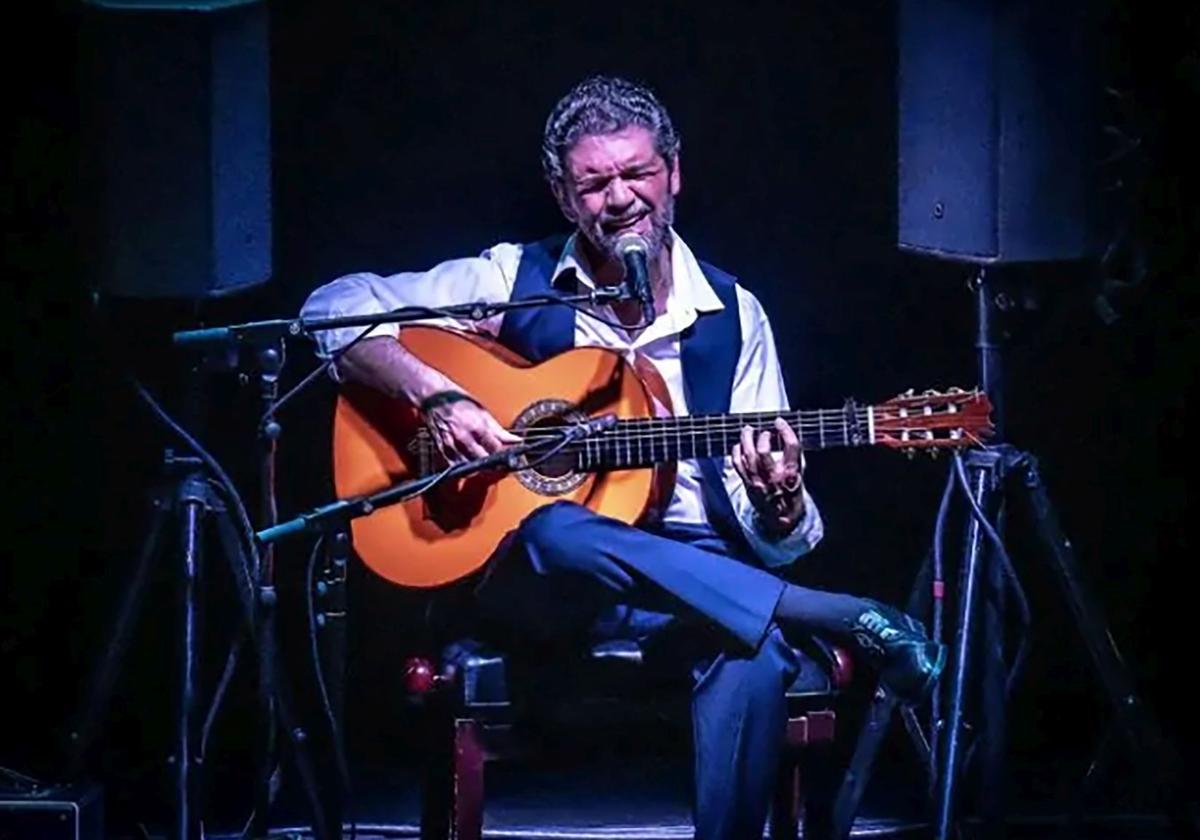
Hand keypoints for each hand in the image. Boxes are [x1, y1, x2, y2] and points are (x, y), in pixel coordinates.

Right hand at [421, 392, 520, 462]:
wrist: (434, 397)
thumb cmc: (458, 402)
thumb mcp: (483, 413)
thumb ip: (499, 431)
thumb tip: (515, 440)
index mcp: (478, 427)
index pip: (496, 450)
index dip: (505, 456)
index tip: (510, 458)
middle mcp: (464, 438)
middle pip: (483, 461)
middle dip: (493, 465)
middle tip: (499, 464)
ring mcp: (452, 445)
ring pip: (469, 467)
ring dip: (479, 468)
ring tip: (484, 464)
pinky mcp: (442, 450)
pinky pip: (455, 466)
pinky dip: (464, 467)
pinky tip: (469, 463)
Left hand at [732, 417, 805, 536]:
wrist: (781, 518)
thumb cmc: (791, 493)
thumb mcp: (800, 475)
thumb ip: (793, 457)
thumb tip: (783, 434)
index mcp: (792, 473)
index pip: (791, 446)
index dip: (785, 430)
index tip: (779, 421)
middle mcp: (774, 477)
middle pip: (764, 451)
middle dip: (762, 437)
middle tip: (763, 431)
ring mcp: (759, 481)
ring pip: (748, 456)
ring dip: (746, 439)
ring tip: (747, 430)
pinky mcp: (748, 484)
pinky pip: (738, 464)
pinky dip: (736, 452)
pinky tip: (739, 445)